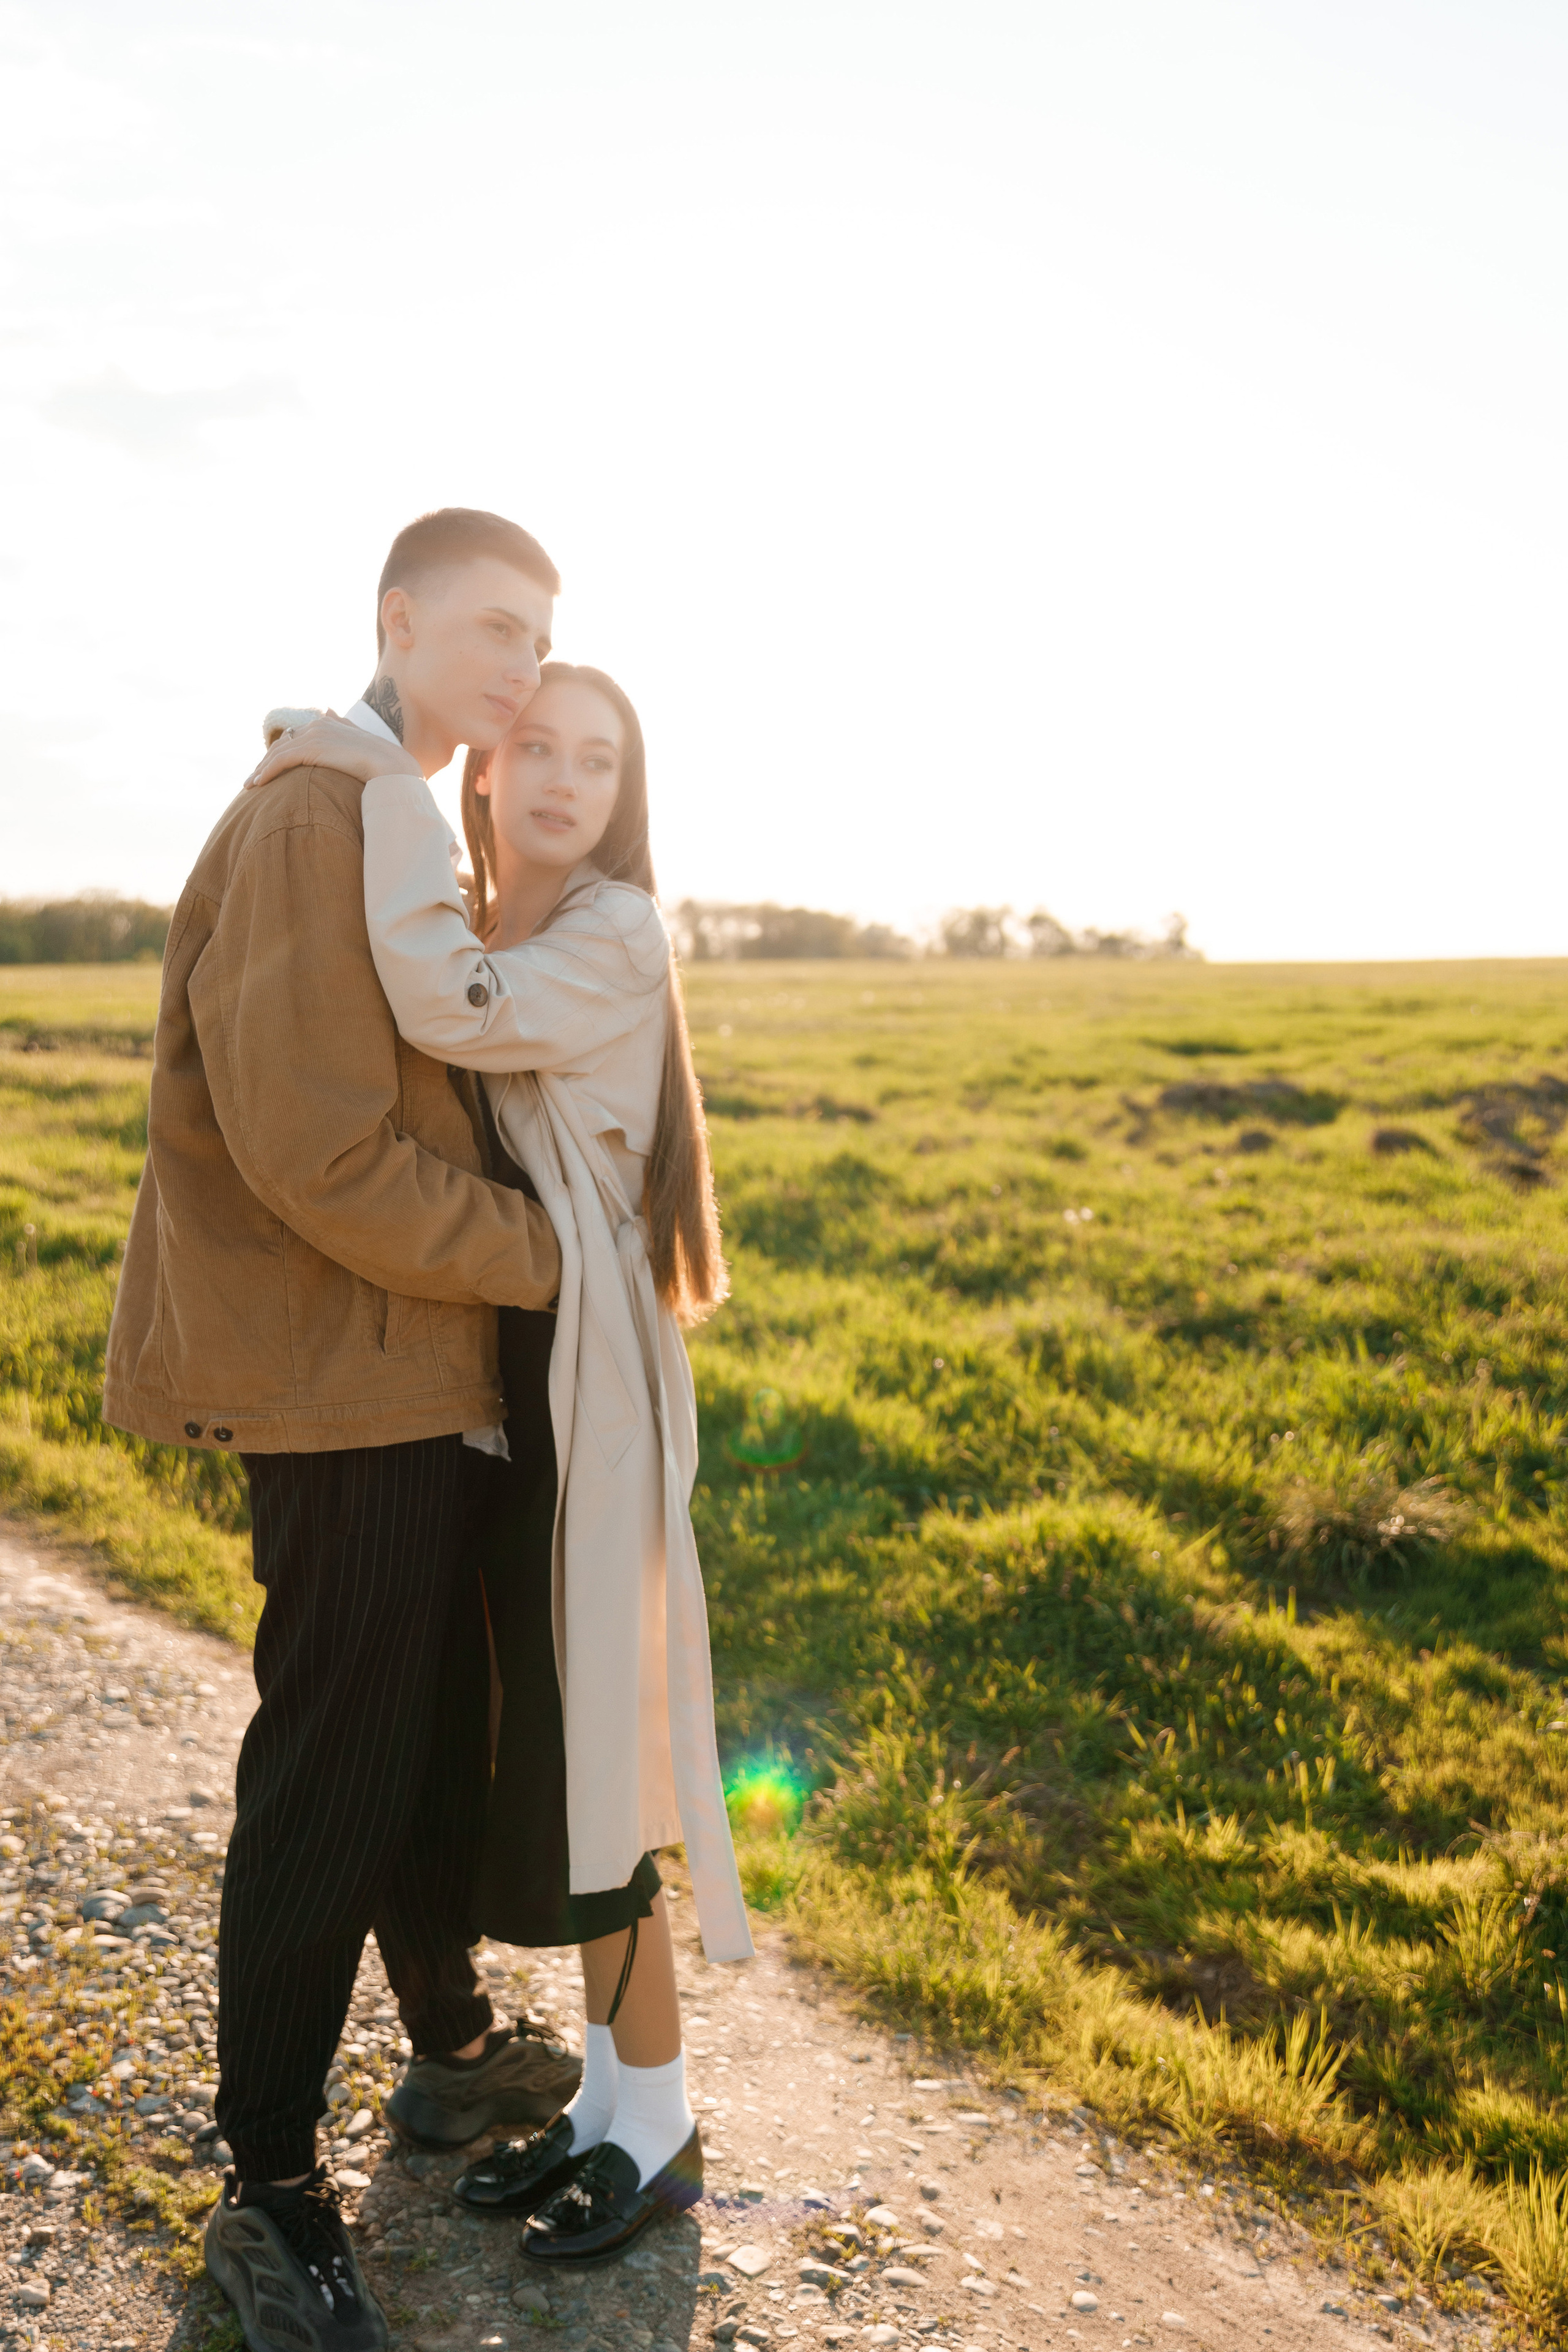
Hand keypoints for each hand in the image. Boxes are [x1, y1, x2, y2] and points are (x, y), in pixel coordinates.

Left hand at [244, 711, 421, 791]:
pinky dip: (267, 771)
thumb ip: (343, 725)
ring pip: (277, 753)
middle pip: (282, 744)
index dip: (279, 753)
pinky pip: (281, 760)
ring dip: (261, 770)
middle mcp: (318, 725)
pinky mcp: (312, 749)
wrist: (391, 768)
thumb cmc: (381, 762)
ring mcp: (314, 736)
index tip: (268, 769)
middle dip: (265, 762)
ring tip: (250, 786)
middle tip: (252, 780)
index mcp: (328, 723)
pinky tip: (258, 784)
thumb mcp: (359, 739)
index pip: (295, 737)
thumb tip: (328, 709)